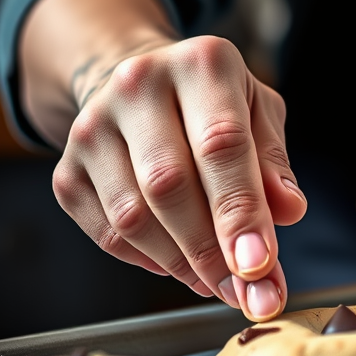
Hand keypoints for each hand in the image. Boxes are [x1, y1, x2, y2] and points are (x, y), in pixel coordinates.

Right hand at [49, 33, 304, 320]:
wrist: (146, 86)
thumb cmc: (217, 106)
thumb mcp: (260, 115)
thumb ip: (275, 163)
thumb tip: (289, 212)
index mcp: (201, 63)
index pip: (222, 145)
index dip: (241, 212)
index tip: (260, 265)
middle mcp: (139, 84)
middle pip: (170, 185)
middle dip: (212, 250)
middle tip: (246, 292)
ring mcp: (92, 126)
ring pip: (133, 217)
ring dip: (181, 264)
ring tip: (220, 283)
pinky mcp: (67, 169)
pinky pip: (108, 234)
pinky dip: (148, 262)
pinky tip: (181, 265)